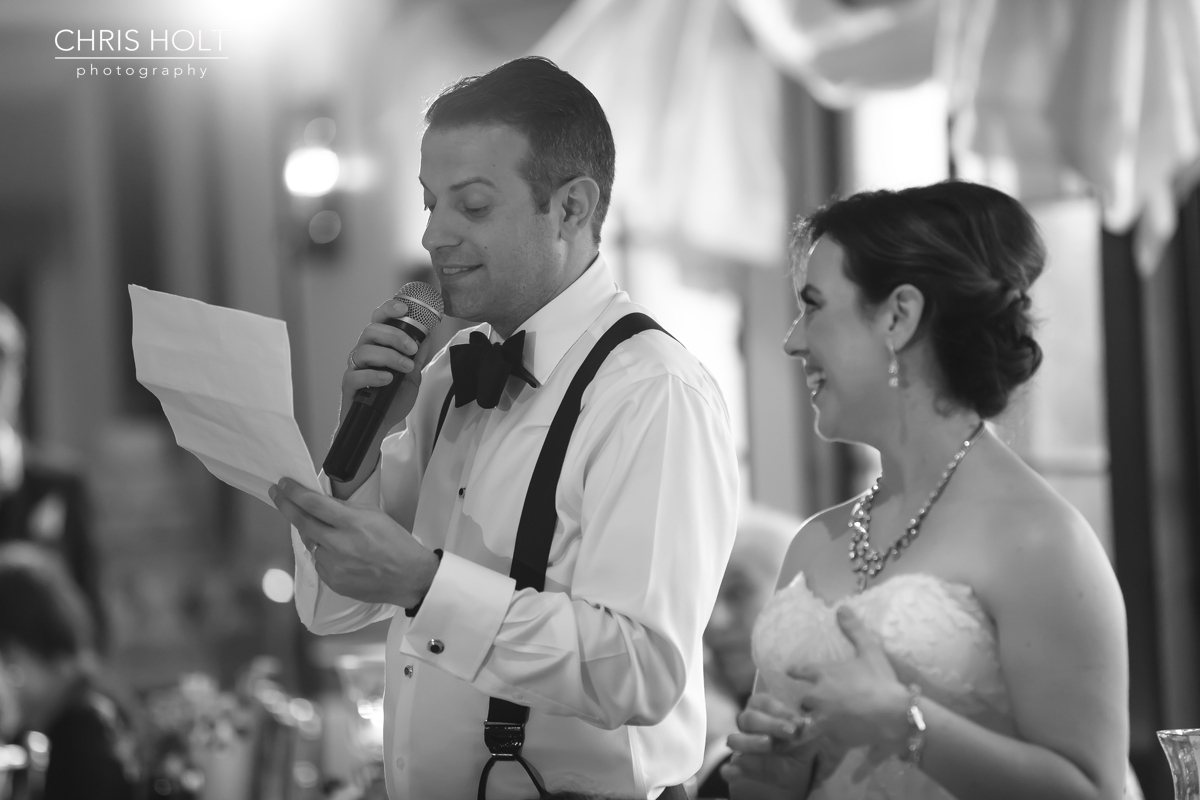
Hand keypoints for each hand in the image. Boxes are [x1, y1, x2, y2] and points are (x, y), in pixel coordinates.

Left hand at [270, 478, 439, 607]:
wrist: (408, 577)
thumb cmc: (396, 543)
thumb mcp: (375, 515)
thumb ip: (346, 508)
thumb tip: (322, 503)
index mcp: (351, 523)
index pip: (313, 504)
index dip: (294, 492)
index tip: (283, 483)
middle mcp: (338, 544)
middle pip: (302, 522)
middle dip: (285, 505)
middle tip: (277, 494)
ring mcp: (333, 565)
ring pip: (310, 543)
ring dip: (312, 533)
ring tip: (331, 532)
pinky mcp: (332, 581)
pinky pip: (319, 561)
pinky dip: (324, 553)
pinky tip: (341, 554)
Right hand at [341, 298, 436, 441]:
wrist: (380, 425)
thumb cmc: (392, 399)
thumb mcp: (412, 377)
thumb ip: (417, 357)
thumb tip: (428, 335)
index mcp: (378, 345)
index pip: (379, 319)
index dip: (389, 309)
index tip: (405, 309)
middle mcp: (364, 352)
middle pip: (371, 330)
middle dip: (394, 336)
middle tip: (412, 349)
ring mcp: (355, 367)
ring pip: (365, 350)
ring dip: (389, 357)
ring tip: (405, 368)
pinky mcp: (349, 385)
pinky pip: (356, 375)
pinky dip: (374, 375)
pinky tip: (387, 379)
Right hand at [722, 693, 811, 796]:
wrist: (793, 777)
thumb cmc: (797, 752)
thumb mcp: (806, 742)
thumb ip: (807, 733)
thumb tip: (809, 723)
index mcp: (763, 713)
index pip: (765, 703)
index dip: (781, 711)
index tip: (799, 722)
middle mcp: (748, 727)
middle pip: (749, 718)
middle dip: (771, 724)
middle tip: (791, 732)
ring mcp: (741, 747)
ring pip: (735, 739)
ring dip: (751, 742)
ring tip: (768, 744)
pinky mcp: (737, 769)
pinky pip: (728, 768)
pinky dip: (731, 769)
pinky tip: (737, 771)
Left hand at [787, 606, 909, 753]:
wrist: (894, 714)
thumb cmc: (880, 680)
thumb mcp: (869, 651)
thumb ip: (854, 630)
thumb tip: (842, 607)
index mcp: (823, 674)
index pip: (799, 670)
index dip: (795, 671)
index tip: (789, 672)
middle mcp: (817, 695)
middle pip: (803, 699)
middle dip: (808, 701)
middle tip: (814, 703)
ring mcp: (822, 718)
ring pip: (806, 720)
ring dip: (809, 720)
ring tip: (815, 723)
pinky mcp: (830, 736)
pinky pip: (819, 738)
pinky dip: (821, 738)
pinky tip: (826, 739)